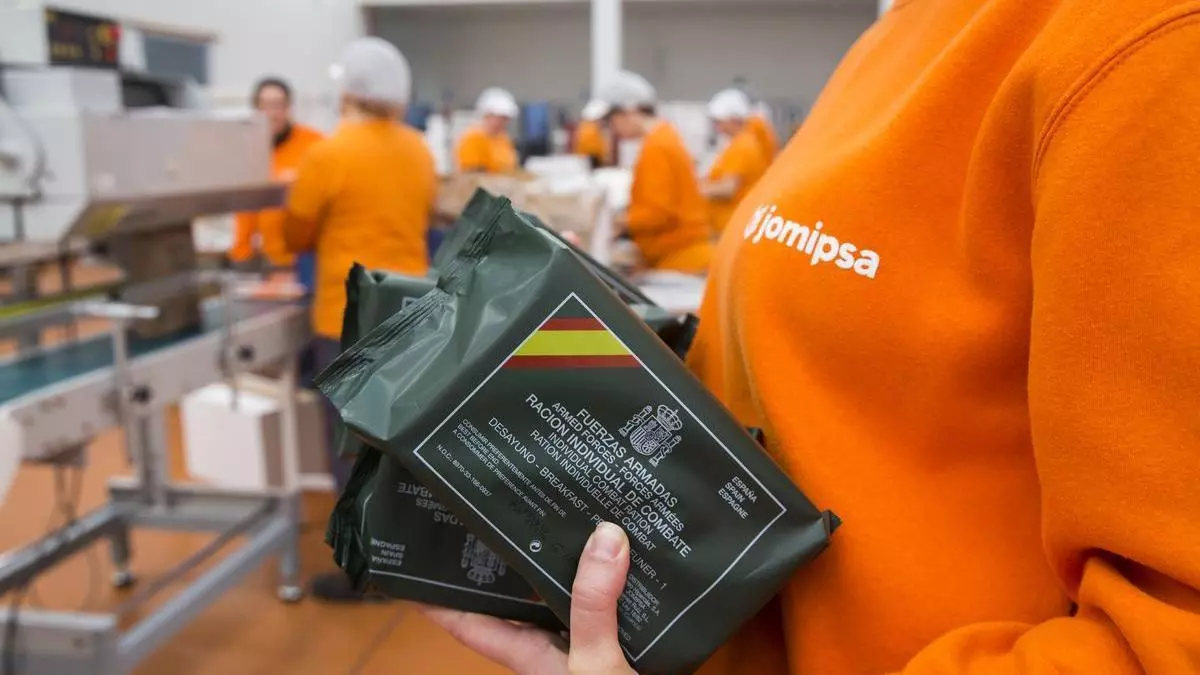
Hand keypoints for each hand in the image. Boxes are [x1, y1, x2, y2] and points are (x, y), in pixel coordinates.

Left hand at [422, 522, 636, 674]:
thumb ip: (595, 605)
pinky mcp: (607, 651)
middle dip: (498, 572)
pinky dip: (597, 584)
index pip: (468, 624)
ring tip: (546, 529)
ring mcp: (577, 651)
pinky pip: (595, 609)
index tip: (409, 574)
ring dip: (553, 572)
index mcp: (528, 653)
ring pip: (556, 603)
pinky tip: (608, 562)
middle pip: (512, 606)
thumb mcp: (597, 662)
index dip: (437, 602)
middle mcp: (548, 649)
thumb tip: (602, 540)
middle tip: (485, 528)